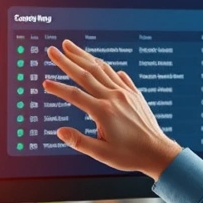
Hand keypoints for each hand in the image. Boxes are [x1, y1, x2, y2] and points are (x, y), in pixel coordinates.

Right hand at [43, 40, 182, 179]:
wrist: (158, 152)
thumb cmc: (129, 155)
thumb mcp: (101, 153)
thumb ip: (79, 141)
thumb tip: (59, 131)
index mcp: (103, 112)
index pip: (74, 95)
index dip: (58, 88)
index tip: (45, 82)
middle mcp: (113, 97)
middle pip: (85, 74)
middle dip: (66, 61)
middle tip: (52, 50)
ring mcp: (125, 93)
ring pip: (101, 69)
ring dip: (83, 56)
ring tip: (70, 47)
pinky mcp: (134, 93)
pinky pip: (117, 75)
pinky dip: (105, 67)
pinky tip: (100, 63)